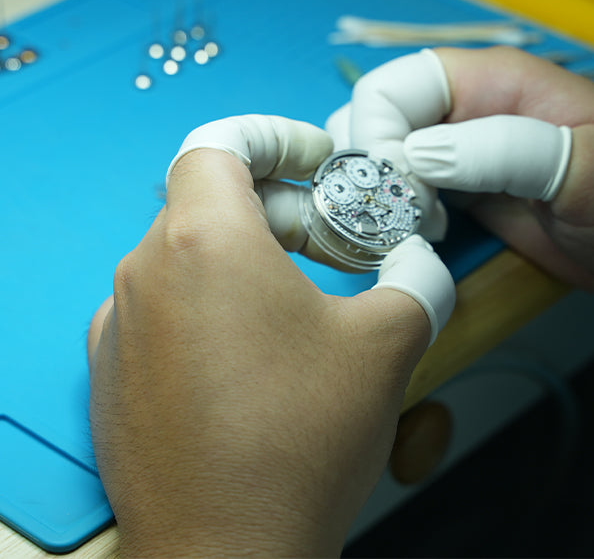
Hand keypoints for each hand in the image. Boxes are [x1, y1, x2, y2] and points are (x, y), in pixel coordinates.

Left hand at [88, 115, 453, 556]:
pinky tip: (261, 347)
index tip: (313, 156)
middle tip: (336, 240)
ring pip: (190, 253)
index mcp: (203, 240)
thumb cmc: (297, 444)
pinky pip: (168, 304)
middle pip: (213, 200)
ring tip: (306, 297)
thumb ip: (415, 277)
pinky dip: (216, 300)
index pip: (220, 141)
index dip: (274, 135)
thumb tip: (418, 261)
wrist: (229, 555)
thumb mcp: (386, 342)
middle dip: (283, 207)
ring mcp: (122, 324)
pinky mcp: (115, 371)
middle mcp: (146, 272)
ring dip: (251, 255)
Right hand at [330, 46, 593, 308]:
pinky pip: (399, 185)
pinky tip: (423, 231)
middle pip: (375, 117)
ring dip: (379, 189)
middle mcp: (465, 108)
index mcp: (492, 80)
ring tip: (419, 224)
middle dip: (377, 167)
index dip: (380, 134)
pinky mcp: (454, 186)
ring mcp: (456, 148)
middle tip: (414, 214)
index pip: (394, 86)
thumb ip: (505, 150)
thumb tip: (418, 153)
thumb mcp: (585, 169)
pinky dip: (391, 209)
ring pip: (380, 150)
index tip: (404, 189)